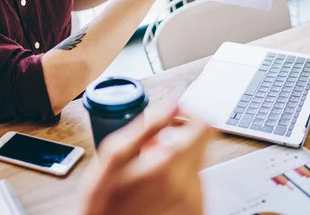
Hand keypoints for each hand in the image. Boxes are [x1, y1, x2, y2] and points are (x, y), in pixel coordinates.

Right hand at [79, 106, 213, 214]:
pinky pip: (193, 185)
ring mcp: (195, 202)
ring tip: (147, 174)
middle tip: (148, 150)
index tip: (173, 117)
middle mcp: (190, 185)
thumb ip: (147, 125)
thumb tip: (172, 104)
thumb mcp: (113, 157)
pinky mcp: (195, 212)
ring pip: (195, 163)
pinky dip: (176, 181)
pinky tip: (155, 189)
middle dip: (175, 140)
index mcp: (170, 164)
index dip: (189, 114)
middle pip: (199, 144)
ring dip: (174, 161)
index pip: (205, 125)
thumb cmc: (105, 203)